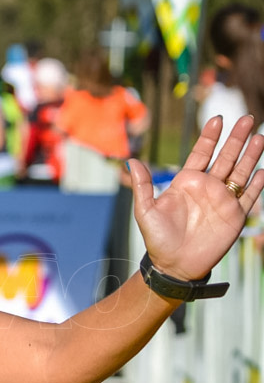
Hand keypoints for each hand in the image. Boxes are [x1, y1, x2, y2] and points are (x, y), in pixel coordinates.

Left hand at [130, 115, 263, 280]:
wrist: (174, 265)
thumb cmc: (157, 238)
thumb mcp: (145, 211)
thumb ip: (143, 186)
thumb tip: (131, 161)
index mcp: (186, 182)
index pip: (201, 153)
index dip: (210, 137)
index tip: (218, 119)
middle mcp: (207, 187)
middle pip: (226, 157)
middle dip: (237, 138)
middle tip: (248, 118)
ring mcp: (223, 200)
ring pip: (241, 172)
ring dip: (251, 155)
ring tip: (260, 137)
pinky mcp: (235, 216)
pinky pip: (249, 196)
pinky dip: (257, 184)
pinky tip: (263, 170)